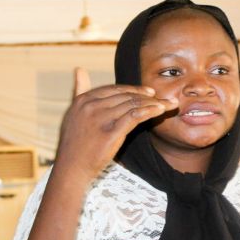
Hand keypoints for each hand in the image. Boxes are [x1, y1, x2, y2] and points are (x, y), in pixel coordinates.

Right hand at [54, 68, 177, 183]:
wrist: (71, 169)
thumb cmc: (74, 145)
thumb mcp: (73, 114)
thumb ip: (79, 92)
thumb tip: (80, 69)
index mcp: (83, 100)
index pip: (114, 89)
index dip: (133, 90)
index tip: (149, 92)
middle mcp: (90, 106)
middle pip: (125, 96)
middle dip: (146, 96)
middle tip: (162, 97)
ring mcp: (100, 119)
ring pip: (132, 104)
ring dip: (153, 103)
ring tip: (168, 104)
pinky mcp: (110, 132)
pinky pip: (135, 116)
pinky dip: (150, 111)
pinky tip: (160, 110)